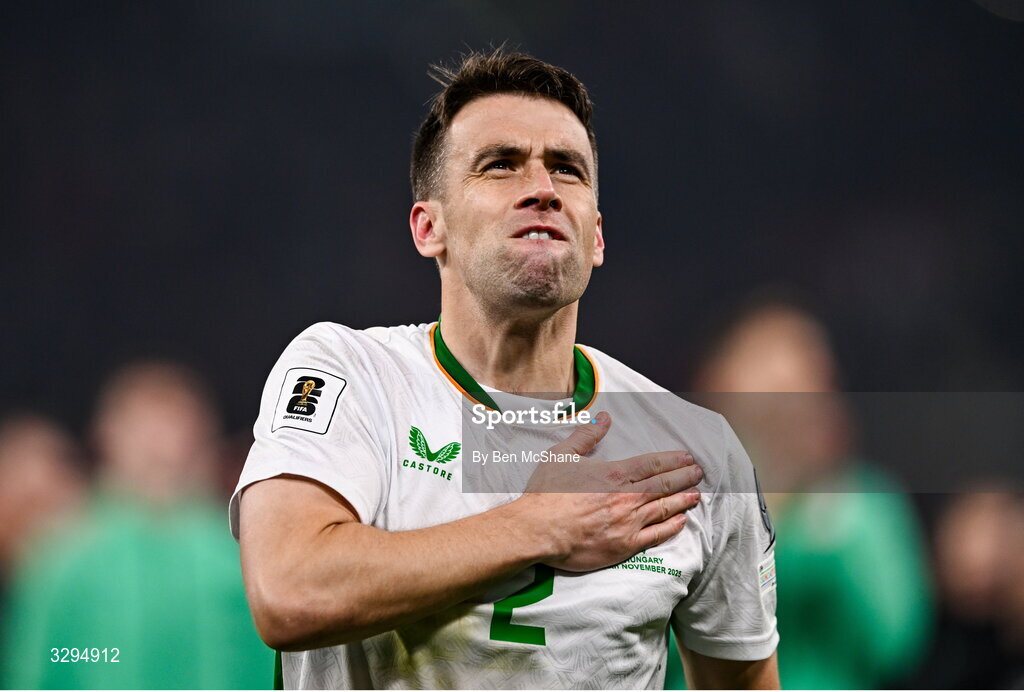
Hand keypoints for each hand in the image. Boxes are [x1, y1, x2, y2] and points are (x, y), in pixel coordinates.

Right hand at [518, 411, 702, 571]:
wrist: (538, 530)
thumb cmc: (547, 494)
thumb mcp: (562, 455)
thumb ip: (586, 435)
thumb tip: (604, 418)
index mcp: (614, 474)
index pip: (652, 464)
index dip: (673, 460)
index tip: (687, 458)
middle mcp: (626, 497)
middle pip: (663, 485)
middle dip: (684, 477)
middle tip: (699, 472)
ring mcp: (628, 523)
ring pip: (664, 509)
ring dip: (683, 500)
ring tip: (696, 494)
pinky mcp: (624, 545)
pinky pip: (656, 535)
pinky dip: (671, 527)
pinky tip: (681, 521)